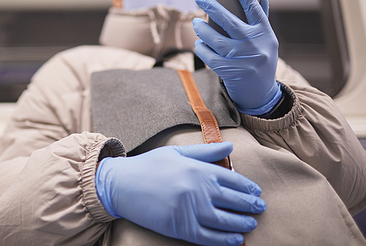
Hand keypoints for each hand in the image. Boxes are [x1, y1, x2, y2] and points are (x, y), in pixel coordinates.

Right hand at [95, 142, 265, 245]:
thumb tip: (230, 145)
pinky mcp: (180, 227)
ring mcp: (190, 210)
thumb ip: (206, 151)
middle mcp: (198, 190)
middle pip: (233, 201)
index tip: (256, 191)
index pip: (233, 180)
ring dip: (242, 223)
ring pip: (225, 221)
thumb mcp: (178, 153)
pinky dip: (225, 240)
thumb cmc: (149, 166)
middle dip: (250, 205)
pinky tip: (236, 239)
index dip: (248, 187)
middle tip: (260, 208)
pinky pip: (209, 237)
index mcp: (199, 170)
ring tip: (251, 224)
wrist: (123, 184)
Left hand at [193, 0, 280, 114]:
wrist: (261, 92)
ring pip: (215, 40)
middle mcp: (255, 44)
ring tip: (196, 23)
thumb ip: (261, 17)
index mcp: (265, 32)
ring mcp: (242, 59)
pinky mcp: (229, 71)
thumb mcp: (267, 39)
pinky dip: (201, 48)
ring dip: (202, 29)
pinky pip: (209, 56)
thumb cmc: (262, 59)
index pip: (254, 6)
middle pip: (230, 21)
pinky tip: (199, 43)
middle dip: (212, 6)